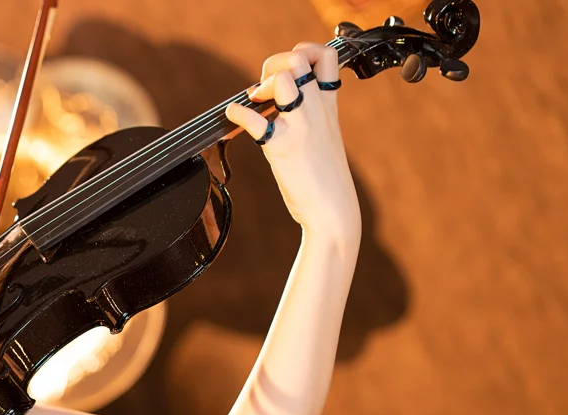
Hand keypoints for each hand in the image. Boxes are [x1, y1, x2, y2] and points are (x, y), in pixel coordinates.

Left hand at [226, 43, 359, 239]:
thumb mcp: (326, 136)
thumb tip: (280, 101)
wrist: (333, 210)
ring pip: (282, 81)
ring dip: (261, 85)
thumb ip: (311, 114)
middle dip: (274, 64)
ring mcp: (300, 127)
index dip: (303, 52)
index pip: (325, 56)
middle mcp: (316, 110)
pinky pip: (255, 121)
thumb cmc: (325, 177)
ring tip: (256, 102)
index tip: (288, 69)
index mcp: (328, 105)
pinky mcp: (282, 148)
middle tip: (264, 87)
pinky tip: (234, 115)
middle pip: (298, 61)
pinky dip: (238, 113)